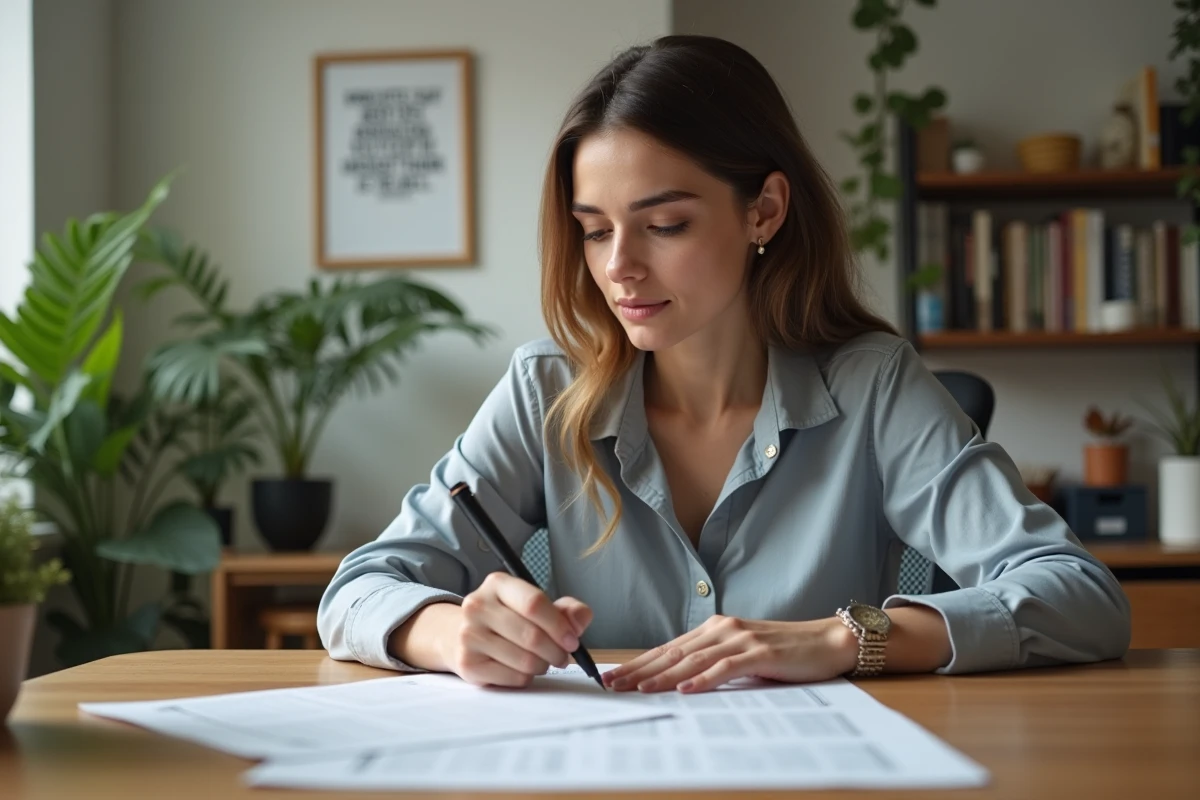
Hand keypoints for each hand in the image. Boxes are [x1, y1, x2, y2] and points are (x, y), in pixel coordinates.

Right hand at [442, 572, 592, 688]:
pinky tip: (522, 669)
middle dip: (556, 651)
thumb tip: (581, 620)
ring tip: (542, 661)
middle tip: (563, 657)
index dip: (559, 625)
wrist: (463, 635)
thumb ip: (565, 610)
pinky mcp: (467, 664)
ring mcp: (469, 635)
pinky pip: (513, 678)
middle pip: (531, 635)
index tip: (572, 640)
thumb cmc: (508, 618)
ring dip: (543, 666)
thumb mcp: (534, 605)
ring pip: (524, 660)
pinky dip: (526, 677)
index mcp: (497, 584)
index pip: (534, 603)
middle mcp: (478, 606)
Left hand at [602, 615, 857, 693]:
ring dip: (664, 675)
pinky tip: (686, 689)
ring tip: (639, 688)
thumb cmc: (784, 652)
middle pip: (673, 652)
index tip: (614, 676)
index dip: (639, 662)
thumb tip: (678, 680)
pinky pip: (726, 668)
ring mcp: (740, 640)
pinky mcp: (760, 653)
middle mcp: (722, 630)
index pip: (668, 648)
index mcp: (714, 629)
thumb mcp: (742, 654)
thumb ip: (713, 661)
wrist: (826, 642)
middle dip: (640, 669)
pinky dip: (704, 679)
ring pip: (693, 660)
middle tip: (612, 683)